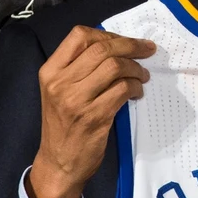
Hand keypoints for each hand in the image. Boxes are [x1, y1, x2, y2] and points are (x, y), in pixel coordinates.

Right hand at [26, 27, 155, 197]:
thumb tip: (117, 45)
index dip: (108, 34)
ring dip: (136, 68)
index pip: (79, 36)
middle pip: (102, 49)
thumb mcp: (59, 91)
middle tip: (147, 50)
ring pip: (114, 67)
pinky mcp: (94, 117)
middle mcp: (60, 83)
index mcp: (50, 71)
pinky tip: (136, 93)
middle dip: (130, 46)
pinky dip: (135, 87)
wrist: (59, 163)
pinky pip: (122, 90)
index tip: (125, 41)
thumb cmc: (63, 124)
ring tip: (142, 76)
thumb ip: (78, 68)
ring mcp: (76, 100)